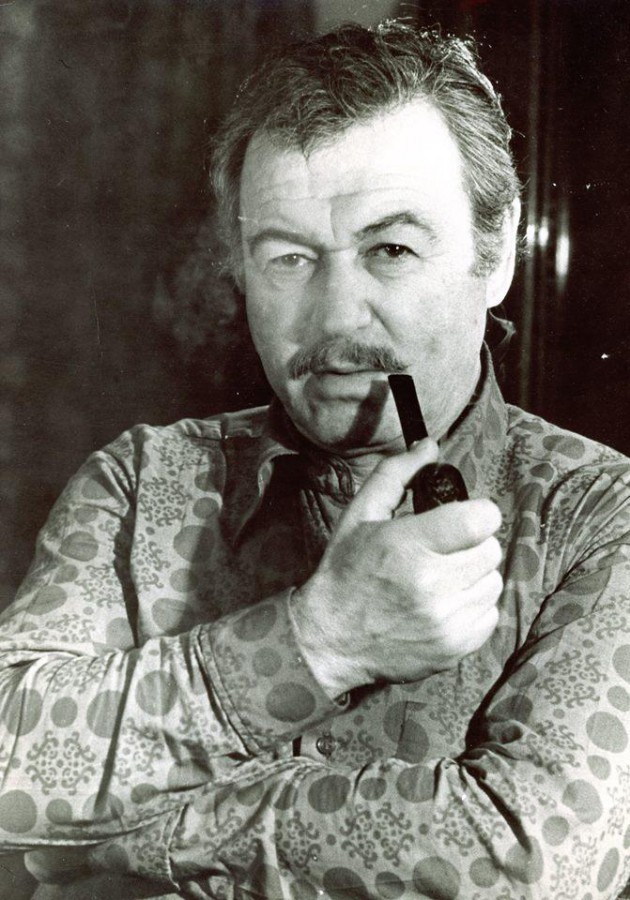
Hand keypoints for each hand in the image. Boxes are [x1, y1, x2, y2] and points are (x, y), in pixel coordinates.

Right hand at [291, 440, 502, 697]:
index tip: (460, 519)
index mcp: (409, 544)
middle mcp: (432, 584)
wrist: (331, 640)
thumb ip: (397, 474)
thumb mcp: (361, 515)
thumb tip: (431, 446)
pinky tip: (443, 605)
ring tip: (441, 579)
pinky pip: (490, 614)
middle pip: (491, 549)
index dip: (476, 513)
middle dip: (472, 544)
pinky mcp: (455, 648)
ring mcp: (446, 620)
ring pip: (494, 582)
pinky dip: (472, 607)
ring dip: (473, 576)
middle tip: (443, 551)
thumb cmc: (346, 570)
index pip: (482, 518)